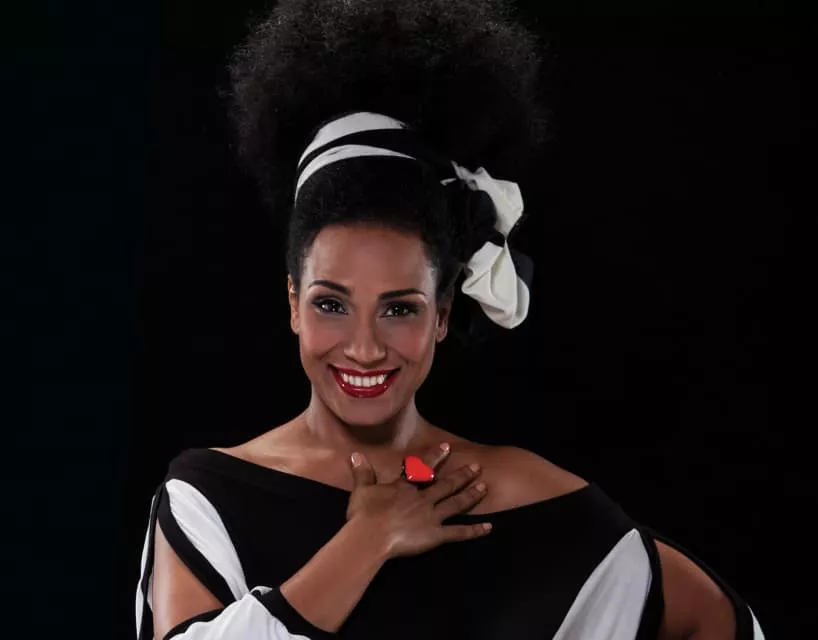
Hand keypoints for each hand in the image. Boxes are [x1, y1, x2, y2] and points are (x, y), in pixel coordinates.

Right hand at [345, 443, 492, 559]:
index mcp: (405, 488)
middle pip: (446, 485)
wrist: (370, 537)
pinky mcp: (435, 535)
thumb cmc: (364, 514)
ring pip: (456, 503)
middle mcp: (422, 499)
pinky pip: (458, 533)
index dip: (435, 457)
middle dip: (462, 475)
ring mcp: (431, 516)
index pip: (422, 468)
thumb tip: (354, 455)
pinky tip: (489, 527)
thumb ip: (362, 473)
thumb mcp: (361, 490)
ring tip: (485, 487)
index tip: (447, 447)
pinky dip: (474, 531)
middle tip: (477, 467)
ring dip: (471, 495)